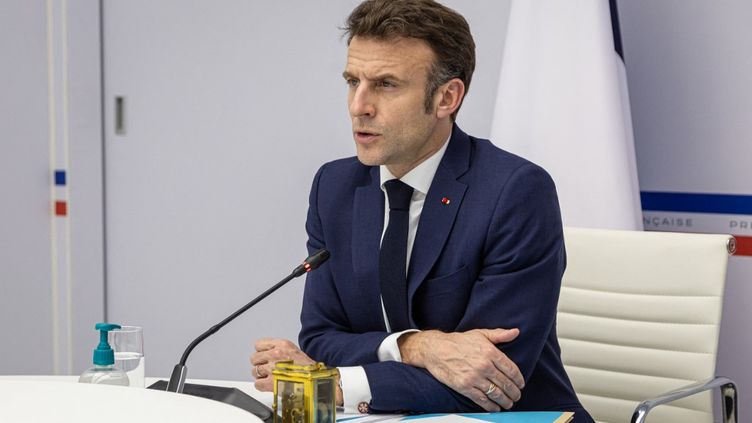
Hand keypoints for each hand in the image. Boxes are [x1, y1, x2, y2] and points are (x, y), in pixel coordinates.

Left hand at [250, 338, 315, 390]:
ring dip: (261, 375)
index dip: (261, 352)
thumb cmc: (309, 369)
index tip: (264, 356)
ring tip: (271, 377)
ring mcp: (272, 369)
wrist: (315, 381)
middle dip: (260, 364)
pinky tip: (270, 385)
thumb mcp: (295, 351)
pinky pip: (257, 384)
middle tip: (268, 368)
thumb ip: (280, 350)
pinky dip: (262, 386)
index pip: (258, 344)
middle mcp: (275, 354)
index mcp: (282, 345)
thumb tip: (267, 353)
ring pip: (254, 371)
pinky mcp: (270, 383)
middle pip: (254, 358)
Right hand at [398, 328, 523, 411]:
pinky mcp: (464, 387)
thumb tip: (515, 332)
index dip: (518, 380)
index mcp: (490, 352)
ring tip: (508, 403)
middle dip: (514, 393)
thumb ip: (499, 334)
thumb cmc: (458, 341)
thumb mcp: (480, 334)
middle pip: (505, 384)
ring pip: (496, 394)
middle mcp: (484, 365)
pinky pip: (482, 400)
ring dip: (505, 401)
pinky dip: (491, 406)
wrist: (435, 349)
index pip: (511, 370)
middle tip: (516, 396)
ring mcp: (474, 377)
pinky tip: (495, 407)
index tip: (520, 384)